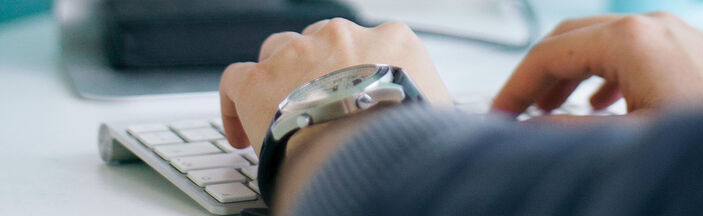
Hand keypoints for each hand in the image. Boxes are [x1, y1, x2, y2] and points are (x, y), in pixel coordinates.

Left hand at [220, 18, 451, 150]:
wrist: (374, 151)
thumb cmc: (411, 138)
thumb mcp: (440, 114)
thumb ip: (431, 106)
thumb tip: (437, 125)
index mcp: (393, 42)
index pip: (372, 45)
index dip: (358, 72)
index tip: (353, 96)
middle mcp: (343, 37)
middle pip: (320, 42)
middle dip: (316, 69)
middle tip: (317, 105)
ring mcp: (298, 54)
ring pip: (277, 52)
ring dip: (277, 79)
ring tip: (278, 114)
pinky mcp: (258, 79)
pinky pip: (235, 79)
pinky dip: (234, 103)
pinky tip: (242, 134)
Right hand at [492, 12, 702, 118]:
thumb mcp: (627, 141)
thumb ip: (567, 133)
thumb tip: (526, 131)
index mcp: (630, 41)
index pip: (548, 53)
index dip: (516, 86)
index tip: (500, 114)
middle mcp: (650, 28)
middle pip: (569, 40)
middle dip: (536, 76)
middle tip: (515, 110)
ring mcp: (672, 35)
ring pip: (597, 44)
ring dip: (566, 75)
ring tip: (548, 107)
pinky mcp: (687, 51)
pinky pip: (627, 53)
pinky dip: (600, 74)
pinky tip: (598, 101)